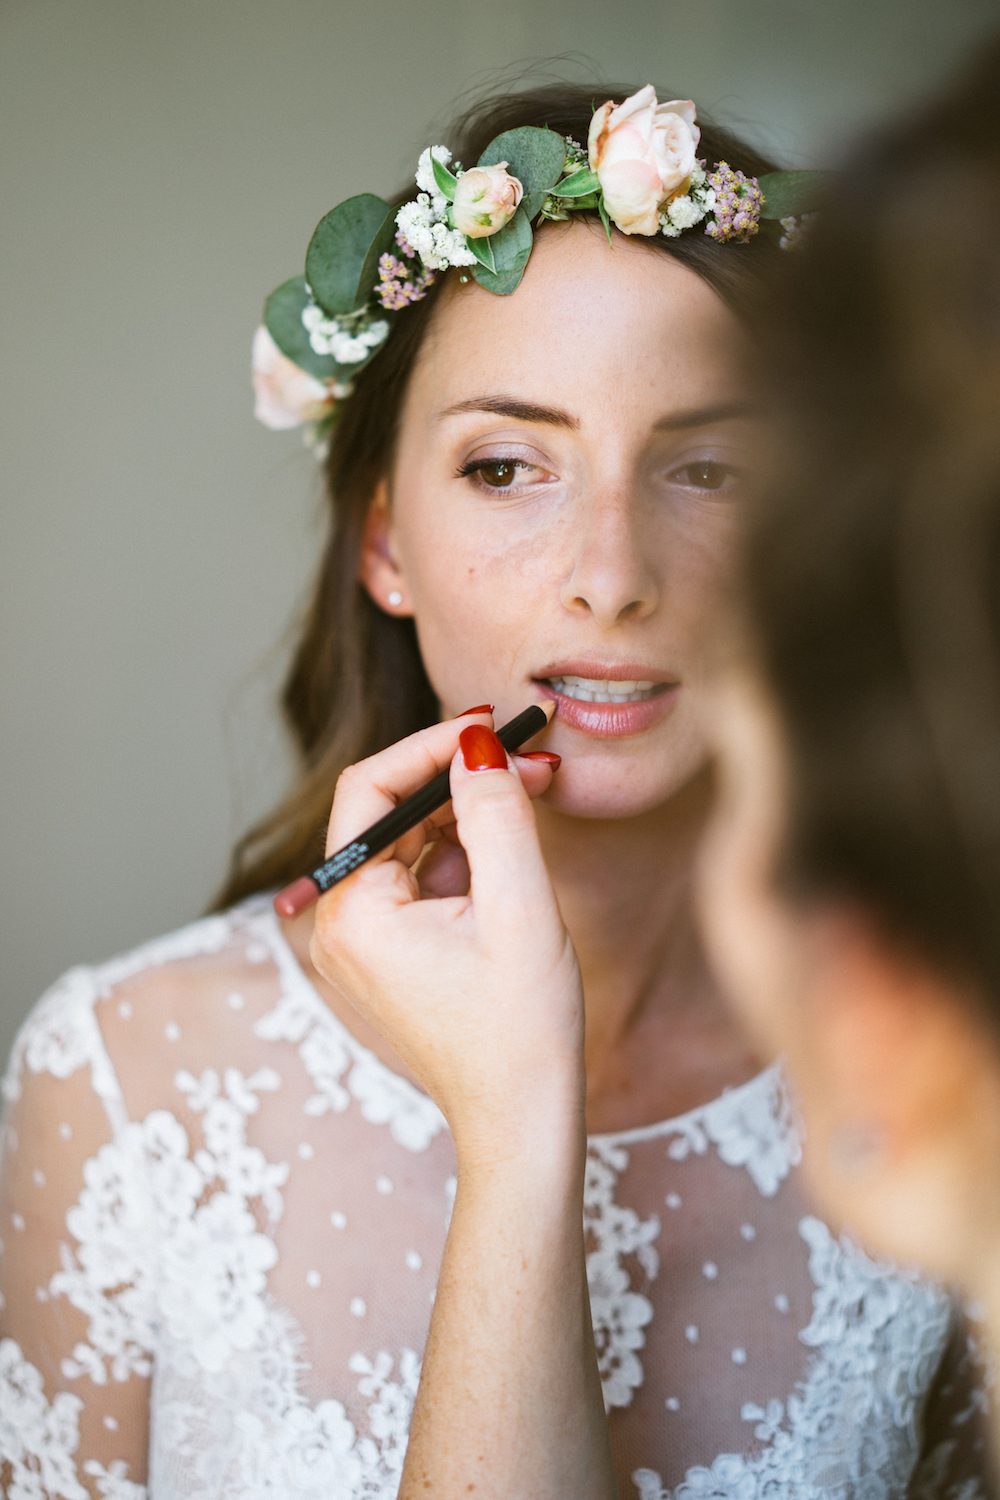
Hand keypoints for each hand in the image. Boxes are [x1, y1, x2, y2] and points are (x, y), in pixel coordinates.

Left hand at [308, 710, 583, 1166]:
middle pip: (389, 812)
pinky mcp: (390, 954)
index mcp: (353, 913)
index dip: (431, 745)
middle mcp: (340, 924)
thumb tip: (478, 745)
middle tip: (530, 758)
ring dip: (467, 814)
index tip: (493, 726)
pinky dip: (465, 855)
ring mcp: (362, 942)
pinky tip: (513, 853)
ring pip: (410, 843)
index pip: (370, 789)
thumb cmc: (520, 1029)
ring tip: (533, 794)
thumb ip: (496, 814)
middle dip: (458, 778)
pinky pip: (420, 880)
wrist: (522, 1120)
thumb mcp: (519, 907)